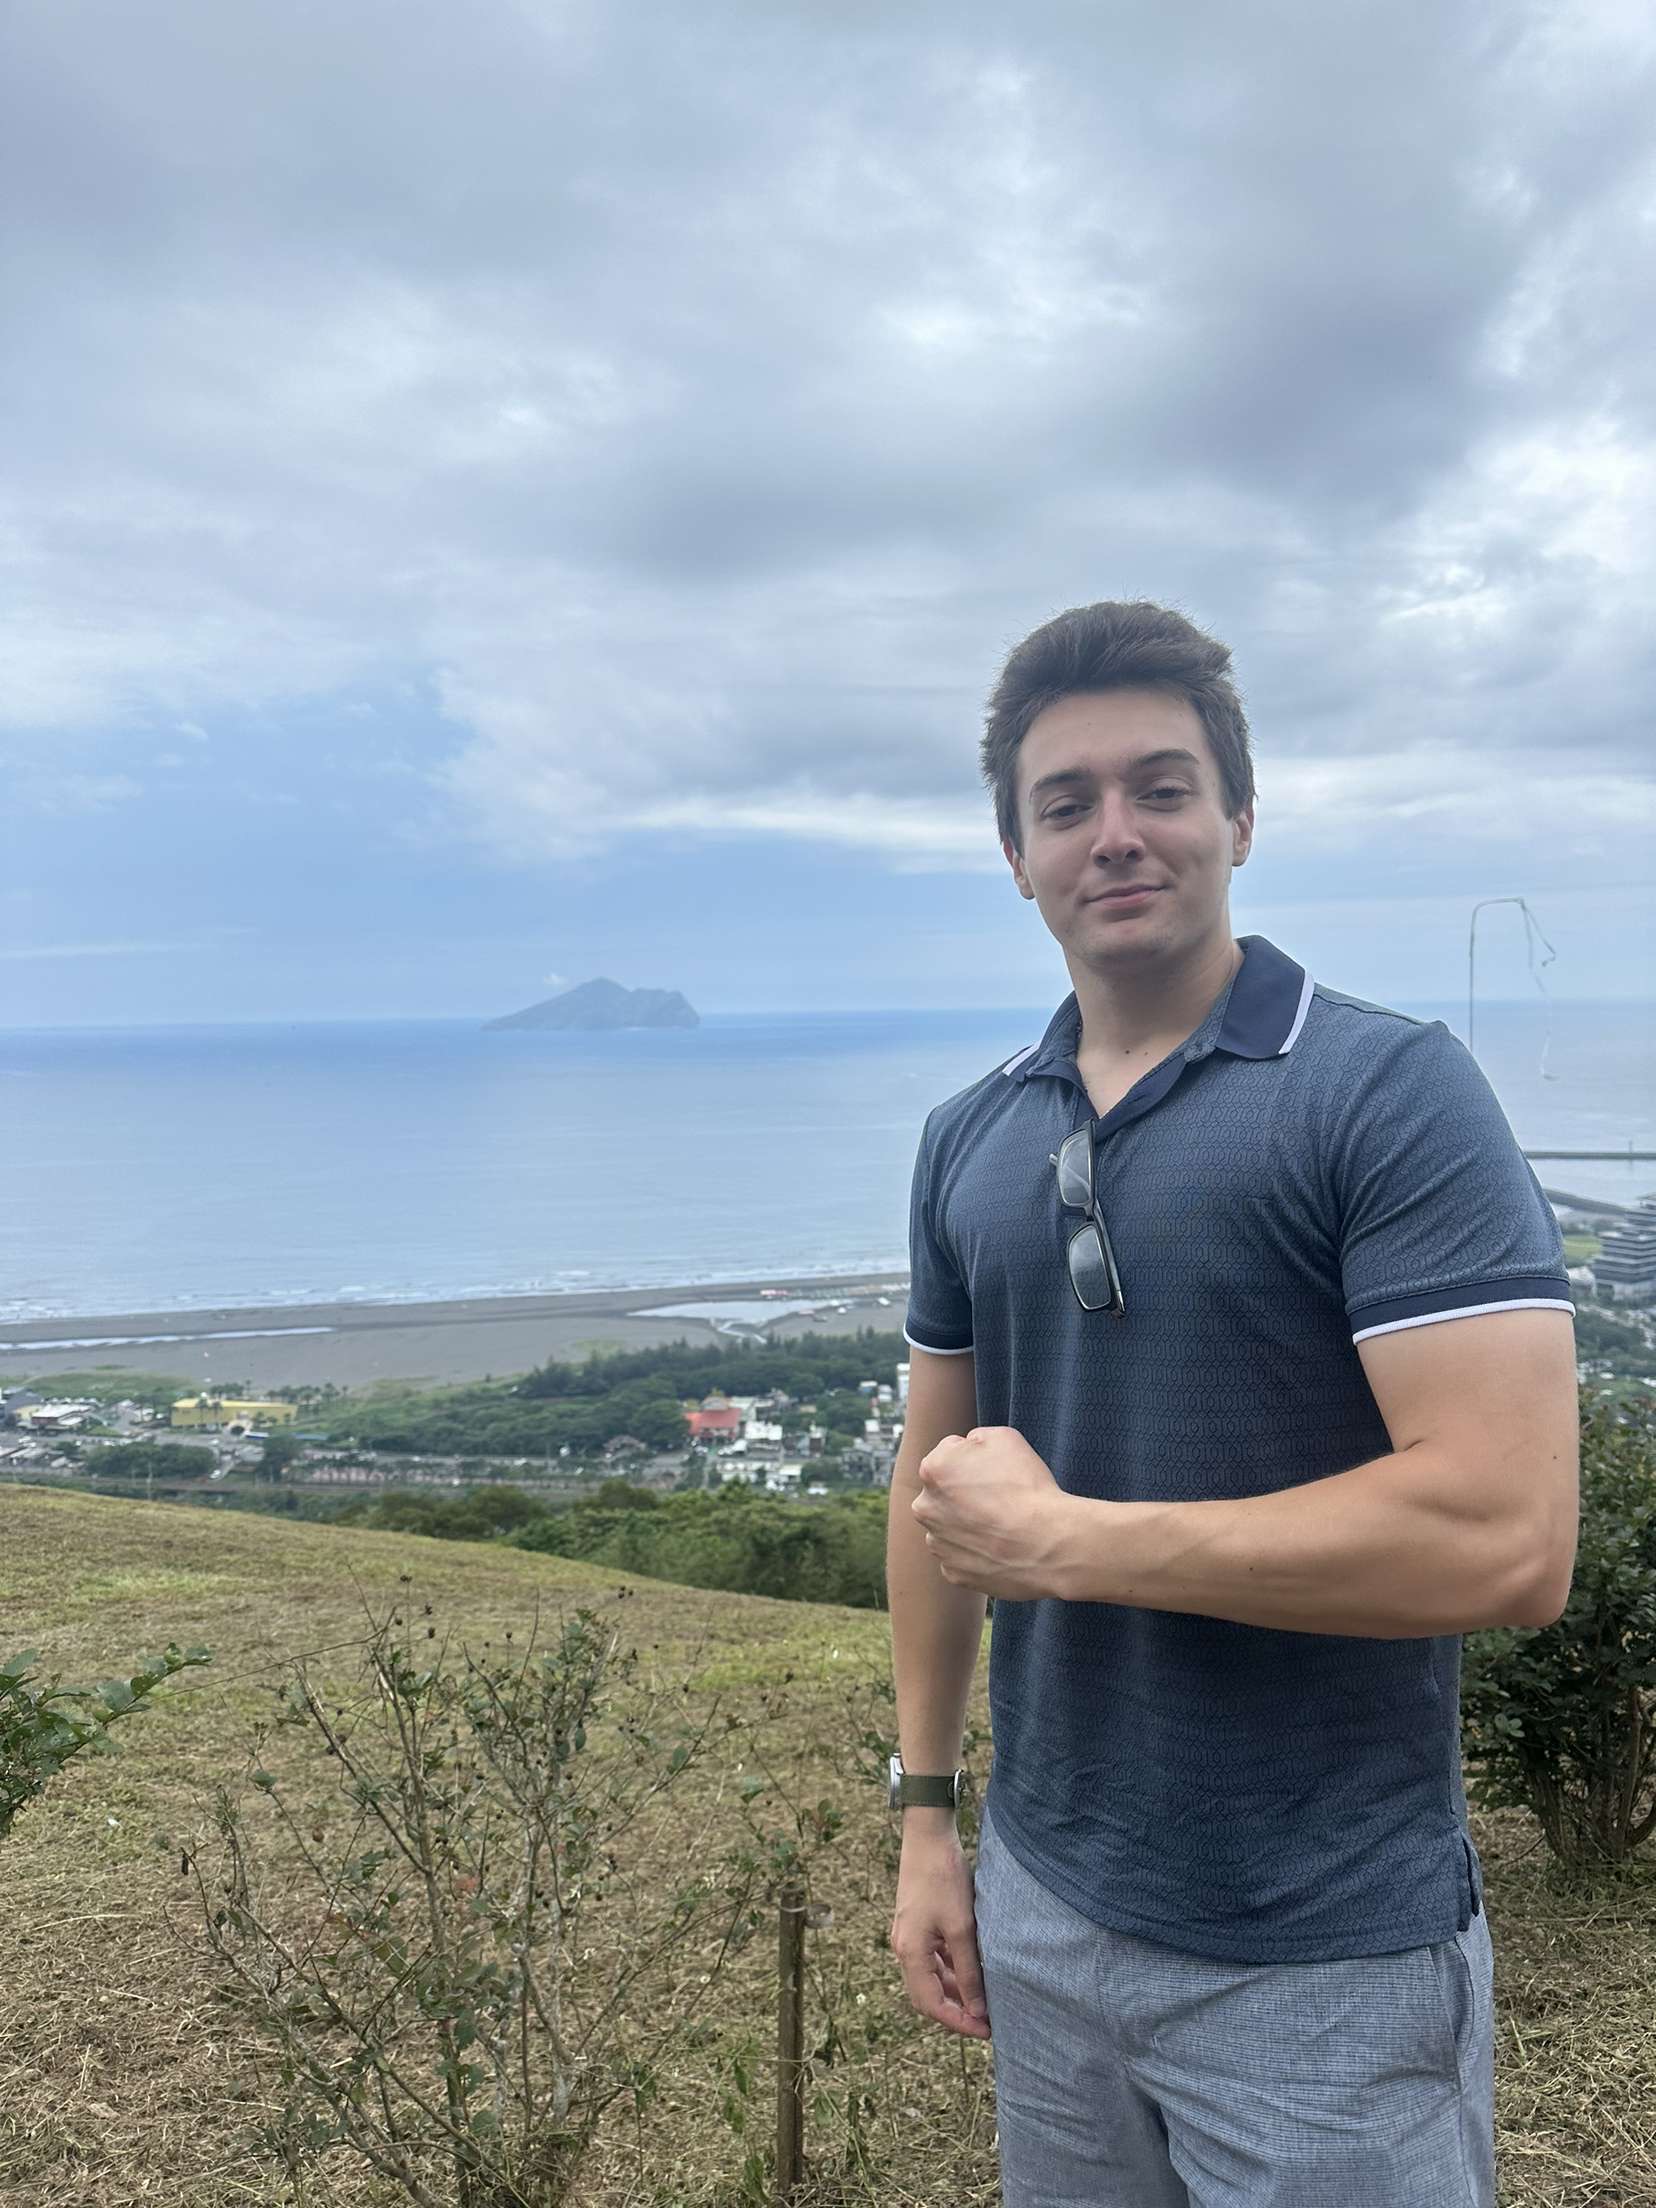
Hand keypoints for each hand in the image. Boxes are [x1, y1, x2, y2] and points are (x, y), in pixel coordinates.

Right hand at [889, 1823, 990, 2039]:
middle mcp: (905, 1948)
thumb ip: (969, 1970)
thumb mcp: (961, 1927)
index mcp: (910, 1952)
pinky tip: (974, 1970)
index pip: (931, 2005)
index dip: (958, 2022)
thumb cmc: (943, 1878)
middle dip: (956, 2011)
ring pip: (932, 1977)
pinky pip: (934, 1959)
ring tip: (986, 1998)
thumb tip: (977, 2010)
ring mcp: (910, 1936)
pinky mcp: (918, 1924)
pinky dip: (953, 1969)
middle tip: (987, 2021)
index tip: (986, 2031)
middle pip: (928, 1995)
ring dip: (956, 1990)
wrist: (928, 1837)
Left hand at [911, 1426, 1075, 1599]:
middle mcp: (925, 1508)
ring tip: (1004, 1526)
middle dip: (964, 1493)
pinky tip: (1002, 1548)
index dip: (977, 1461)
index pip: (950, 1456)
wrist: (1048, 1543)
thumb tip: (967, 1448)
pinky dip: (978, 1553)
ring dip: (969, 1524)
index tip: (997, 1472)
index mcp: (932, 1470)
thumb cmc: (1028, 1486)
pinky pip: (963, 1557)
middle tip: (1000, 1499)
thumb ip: (974, 1439)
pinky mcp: (953, 1573)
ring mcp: (938, 1544)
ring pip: (951, 1527)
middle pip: (945, 1494)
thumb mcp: (1004, 1438)